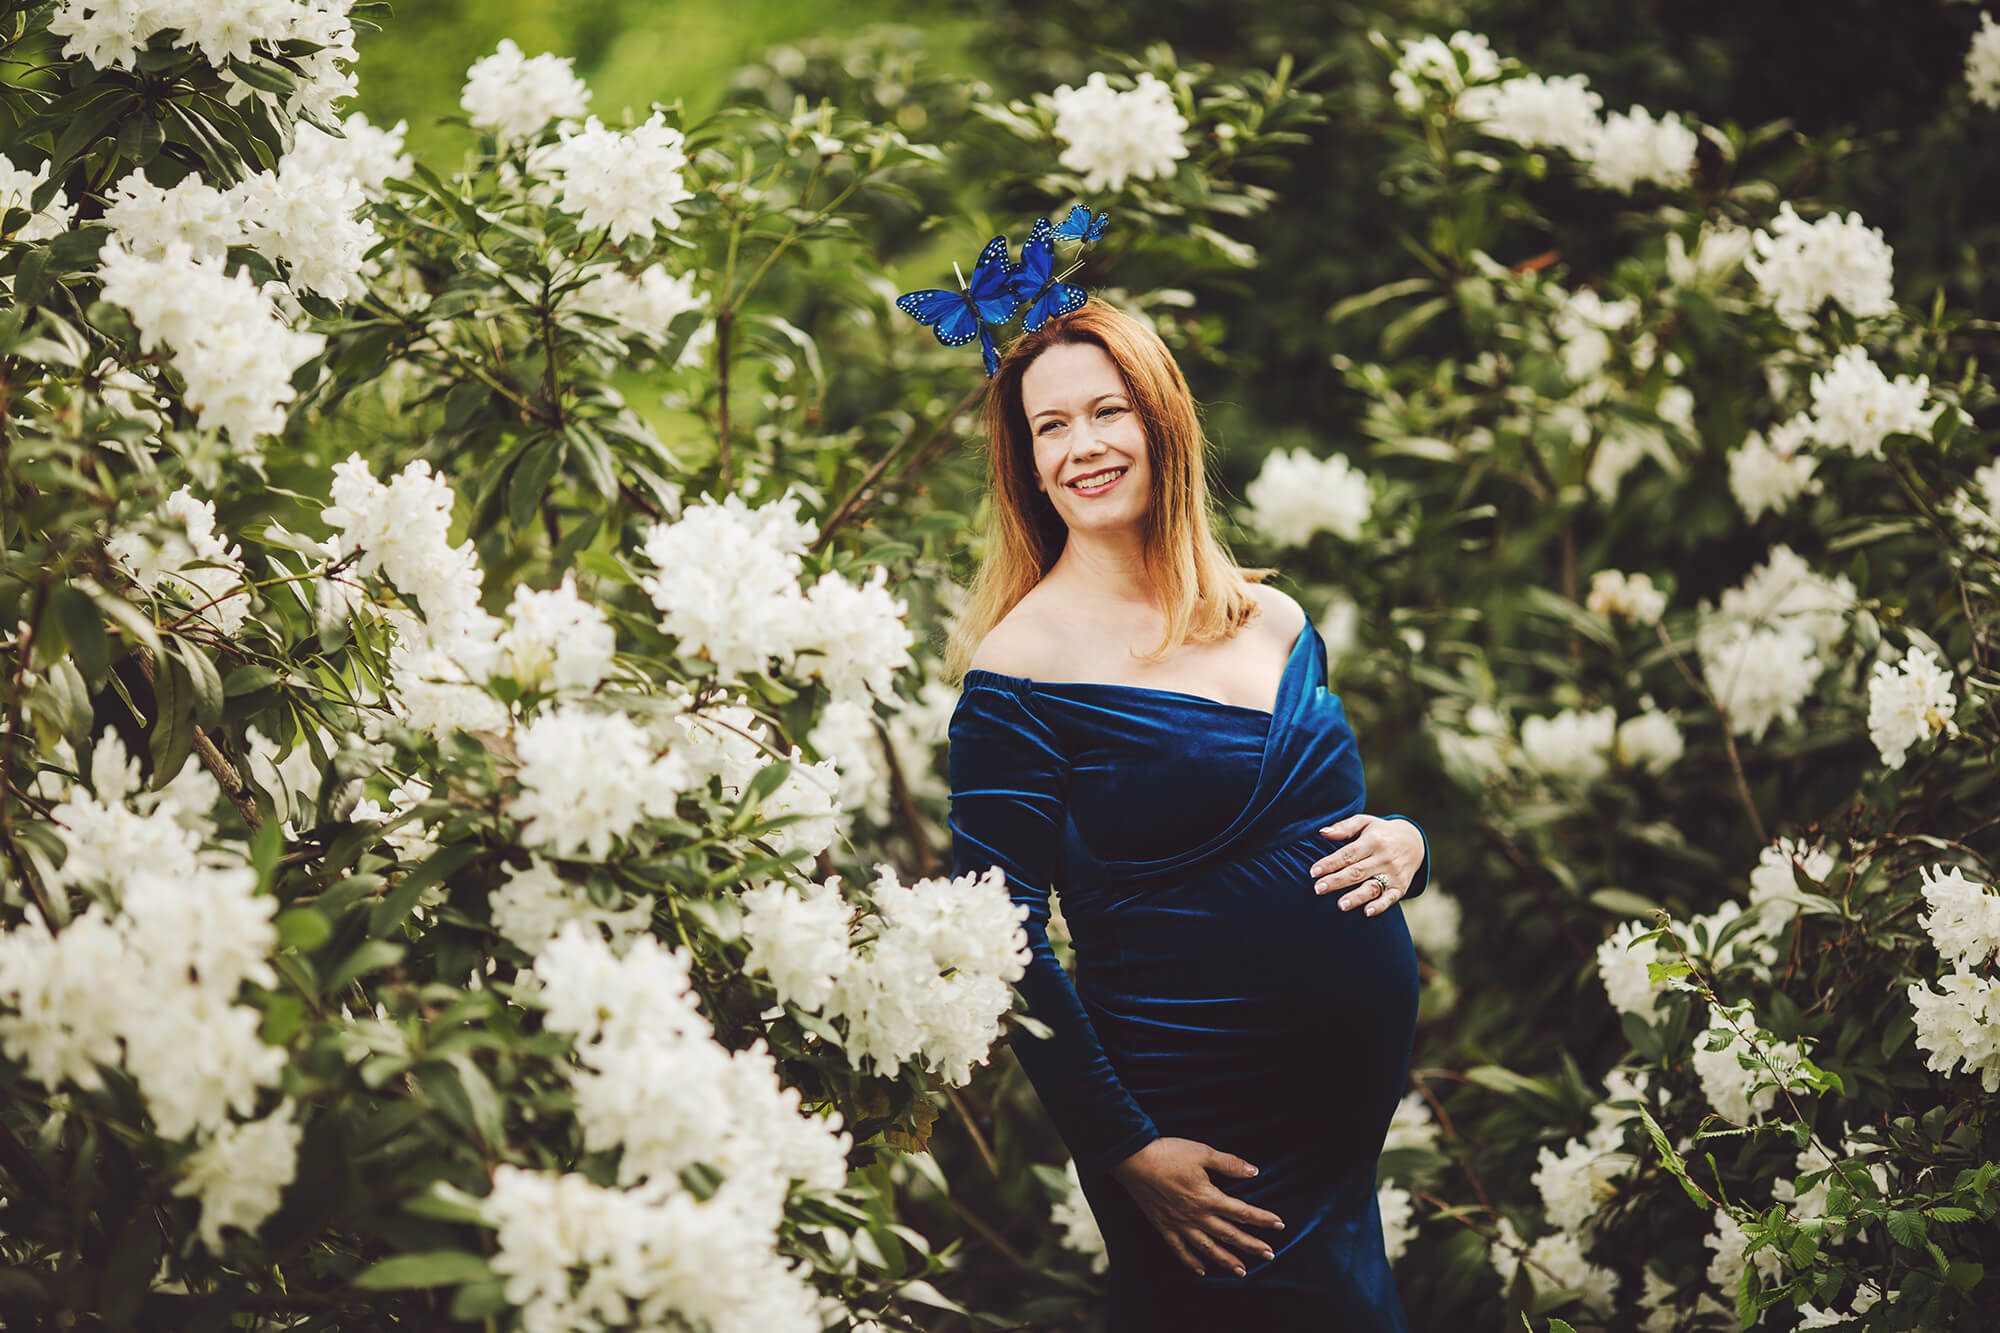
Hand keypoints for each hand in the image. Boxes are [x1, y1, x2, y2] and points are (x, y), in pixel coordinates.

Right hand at [1110, 1137, 1284, 1276]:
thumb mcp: (1202, 1152)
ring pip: (1208, 1248)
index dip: (1262, 1219)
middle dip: (1251, 1245)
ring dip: (1226, 1260)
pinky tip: (1201, 1271)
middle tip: (1269, 1255)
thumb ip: (1229, 1164)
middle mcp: (1196, 1216)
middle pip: (1229, 1234)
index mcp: (1208, 1197)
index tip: (1279, 1225)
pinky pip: (1179, 1250)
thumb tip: (1254, 1172)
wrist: (1133, 1160)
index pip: (1241, 1212)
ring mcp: (1179, 1224)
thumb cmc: (1169, 1153)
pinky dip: (1191, 1262)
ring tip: (1242, 1271)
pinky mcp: (1164, 1227)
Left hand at [1310, 813, 1421, 914]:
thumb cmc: (1380, 832)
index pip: (1348, 854)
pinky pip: (1390, 898)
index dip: (1330, 863)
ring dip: (1356, 897)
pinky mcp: (1401, 887)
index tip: (1313, 872)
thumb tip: (1322, 832)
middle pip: (1357, 871)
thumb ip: (1344, 827)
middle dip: (1337, 881)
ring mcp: (1393, 873)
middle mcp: (1384, 858)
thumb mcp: (1365, 822)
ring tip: (1340, 905)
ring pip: (1372, 887)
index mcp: (1373, 841)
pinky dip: (1380, 906)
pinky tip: (1367, 912)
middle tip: (1318, 889)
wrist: (1414, 841)